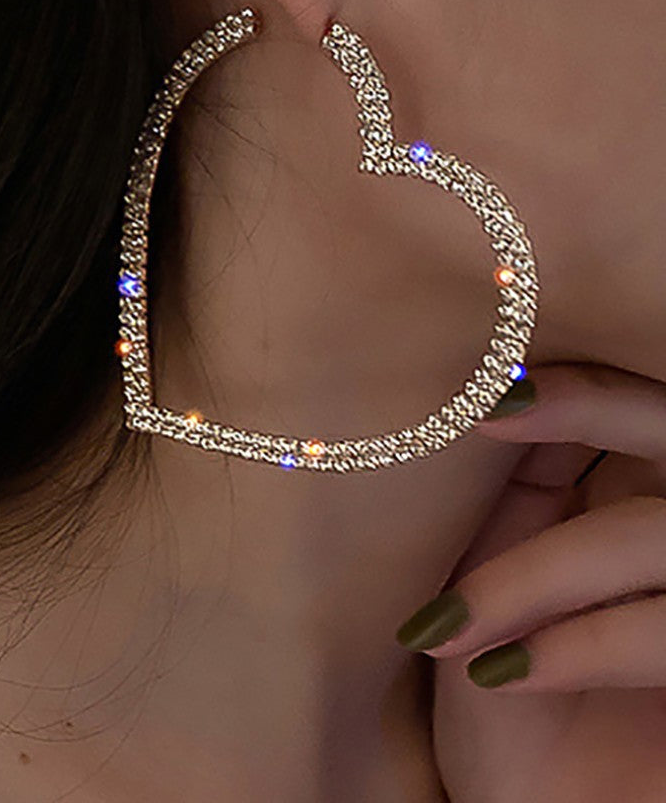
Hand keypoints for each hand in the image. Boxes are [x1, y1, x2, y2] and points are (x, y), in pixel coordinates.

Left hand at [400, 363, 665, 802]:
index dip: (575, 384)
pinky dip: (587, 644)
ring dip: (542, 573)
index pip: (629, 408)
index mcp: (632, 506)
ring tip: (451, 628)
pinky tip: (507, 673)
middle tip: (494, 409)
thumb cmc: (510, 713)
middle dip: (591, 409)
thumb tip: (496, 395)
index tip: (490, 384)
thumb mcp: (493, 591)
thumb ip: (513, 505)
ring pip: (655, 535)